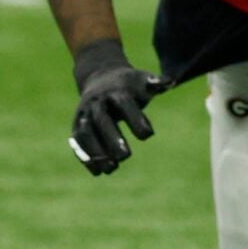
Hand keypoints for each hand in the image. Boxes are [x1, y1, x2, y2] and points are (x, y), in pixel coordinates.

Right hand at [68, 39, 167, 175]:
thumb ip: (156, 83)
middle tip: (125, 156)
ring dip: (96, 151)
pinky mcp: (77, 124)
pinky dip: (84, 156)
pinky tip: (98, 172)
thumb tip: (170, 82)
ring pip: (86, 132)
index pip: (124, 104)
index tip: (148, 135)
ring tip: (111, 169)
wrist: (100, 76)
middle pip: (101, 119)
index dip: (136, 119)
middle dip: (112, 138)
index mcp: (116, 91)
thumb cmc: (128, 84)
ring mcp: (85, 113)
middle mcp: (97, 102)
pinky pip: (77, 141)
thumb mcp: (142, 80)